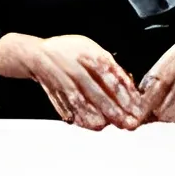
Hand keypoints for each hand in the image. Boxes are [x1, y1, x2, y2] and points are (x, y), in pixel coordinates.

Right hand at [0, 32, 140, 129]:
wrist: (39, 55)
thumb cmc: (70, 50)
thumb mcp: (92, 48)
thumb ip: (110, 66)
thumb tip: (128, 84)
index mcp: (89, 55)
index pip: (110, 77)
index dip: (124, 94)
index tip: (135, 108)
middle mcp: (77, 70)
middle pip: (98, 94)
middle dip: (115, 111)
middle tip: (129, 123)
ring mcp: (65, 84)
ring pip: (83, 104)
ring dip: (98, 118)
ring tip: (110, 126)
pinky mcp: (57, 95)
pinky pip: (70, 109)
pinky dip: (82, 119)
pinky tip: (93, 125)